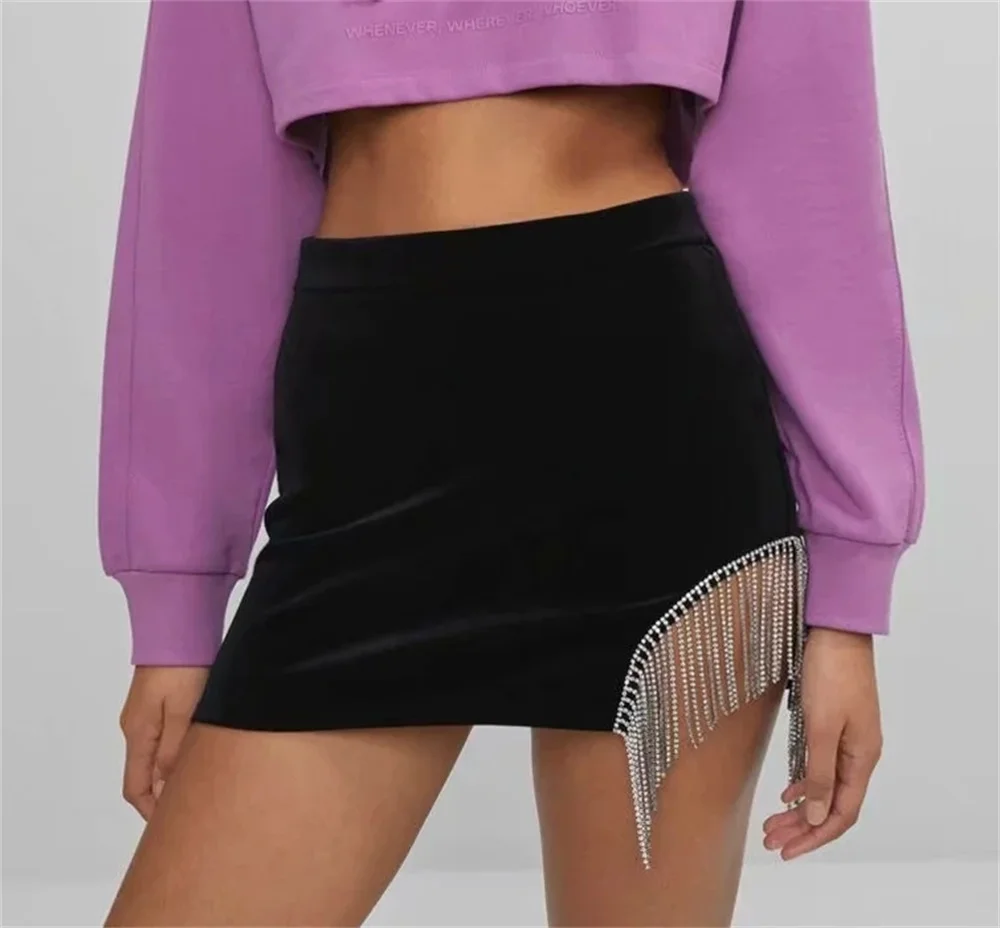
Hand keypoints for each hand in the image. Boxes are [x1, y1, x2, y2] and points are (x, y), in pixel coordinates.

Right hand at [118, 666, 208, 819]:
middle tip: (194, 809)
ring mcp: (148, 713)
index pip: (135, 787)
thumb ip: (175, 750)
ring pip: (157, 755)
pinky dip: (178, 753)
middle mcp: (138, 726)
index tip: (171, 826)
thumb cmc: (183, 667)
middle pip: (145, 773)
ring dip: (173, 773)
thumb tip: (167, 786)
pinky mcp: (161, 700)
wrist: (178, 625)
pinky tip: (200, 754)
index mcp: (138, 733)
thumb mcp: (184, 712)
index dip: (150, 810)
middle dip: (164, 796)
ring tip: (203, 786)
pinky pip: (165, 737)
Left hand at [762, 627, 881, 859]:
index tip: (787, 851)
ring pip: (823, 786)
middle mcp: (859, 752)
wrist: (835, 628)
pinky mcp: (832, 723)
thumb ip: (819, 772)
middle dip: (802, 827)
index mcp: (862, 757)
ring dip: (799, 808)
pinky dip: (802, 783)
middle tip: (770, 841)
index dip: (815, 836)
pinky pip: (820, 766)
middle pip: (832, 804)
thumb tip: (815, 816)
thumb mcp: (822, 725)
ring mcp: (847, 737)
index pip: (842, 813)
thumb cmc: (831, 672)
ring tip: (771, 824)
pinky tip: (785, 792)